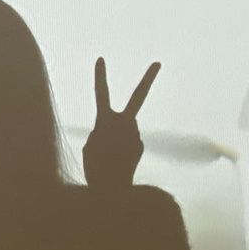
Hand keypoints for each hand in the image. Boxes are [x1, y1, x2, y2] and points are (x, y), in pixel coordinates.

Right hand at [83, 57, 159, 188]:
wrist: (112, 190)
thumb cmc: (95, 166)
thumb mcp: (90, 145)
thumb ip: (101, 131)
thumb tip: (114, 130)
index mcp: (106, 120)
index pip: (101, 93)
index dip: (100, 76)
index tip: (101, 59)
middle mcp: (125, 123)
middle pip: (138, 96)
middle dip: (148, 78)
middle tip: (158, 63)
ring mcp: (135, 134)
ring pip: (125, 127)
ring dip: (116, 137)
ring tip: (107, 155)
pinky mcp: (140, 145)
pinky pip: (127, 141)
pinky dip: (120, 148)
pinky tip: (115, 161)